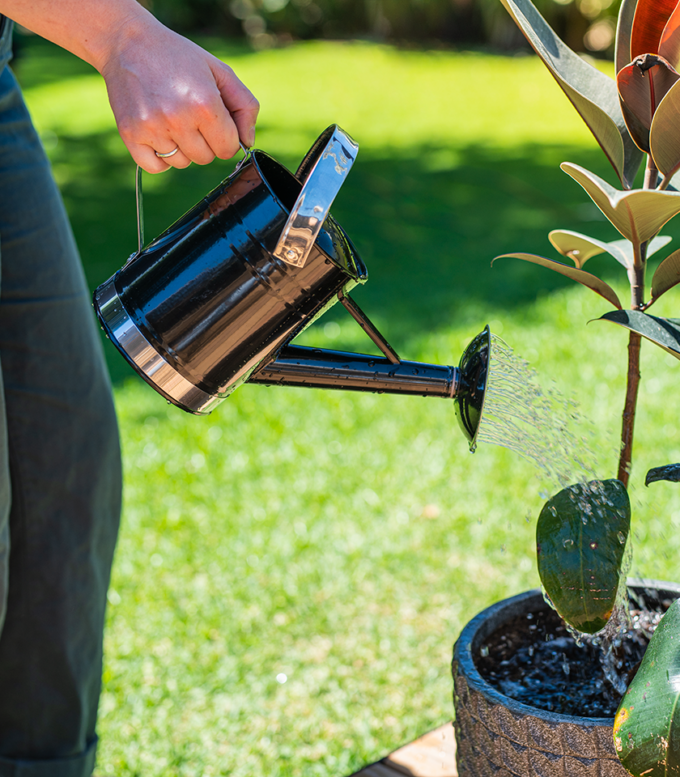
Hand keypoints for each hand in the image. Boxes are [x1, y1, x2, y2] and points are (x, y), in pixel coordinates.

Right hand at [100, 15, 258, 172]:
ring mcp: (152, 128)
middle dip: (204, 142)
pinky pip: (156, 167)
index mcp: (205, 104)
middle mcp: (178, 119)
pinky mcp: (130, 134)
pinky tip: (159, 135)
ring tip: (171, 118)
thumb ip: (245, 106)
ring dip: (181, 148)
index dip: (225, 137)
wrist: (127, 42)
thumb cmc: (180, 58)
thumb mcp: (220, 72)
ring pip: (181, 163)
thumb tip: (247, 142)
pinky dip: (160, 158)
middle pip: (205, 158)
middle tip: (190, 115)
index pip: (228, 149)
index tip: (214, 122)